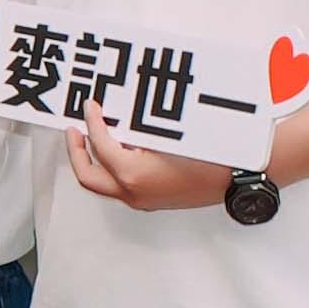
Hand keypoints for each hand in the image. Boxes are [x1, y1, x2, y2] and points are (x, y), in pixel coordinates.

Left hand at [68, 117, 230, 215]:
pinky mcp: (152, 200)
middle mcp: (133, 193)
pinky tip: (120, 150)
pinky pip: (121, 186)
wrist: (235, 178)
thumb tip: (118, 115)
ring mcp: (142, 200)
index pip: (100, 145)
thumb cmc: (208, 157)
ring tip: (93, 138)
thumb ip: (137, 128)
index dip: (92, 122)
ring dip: (94, 160)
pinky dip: (112, 168)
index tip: (90, 107)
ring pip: (103, 184)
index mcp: (132, 175)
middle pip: (88, 176)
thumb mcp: (167, 134)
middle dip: (76, 151)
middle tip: (74, 131)